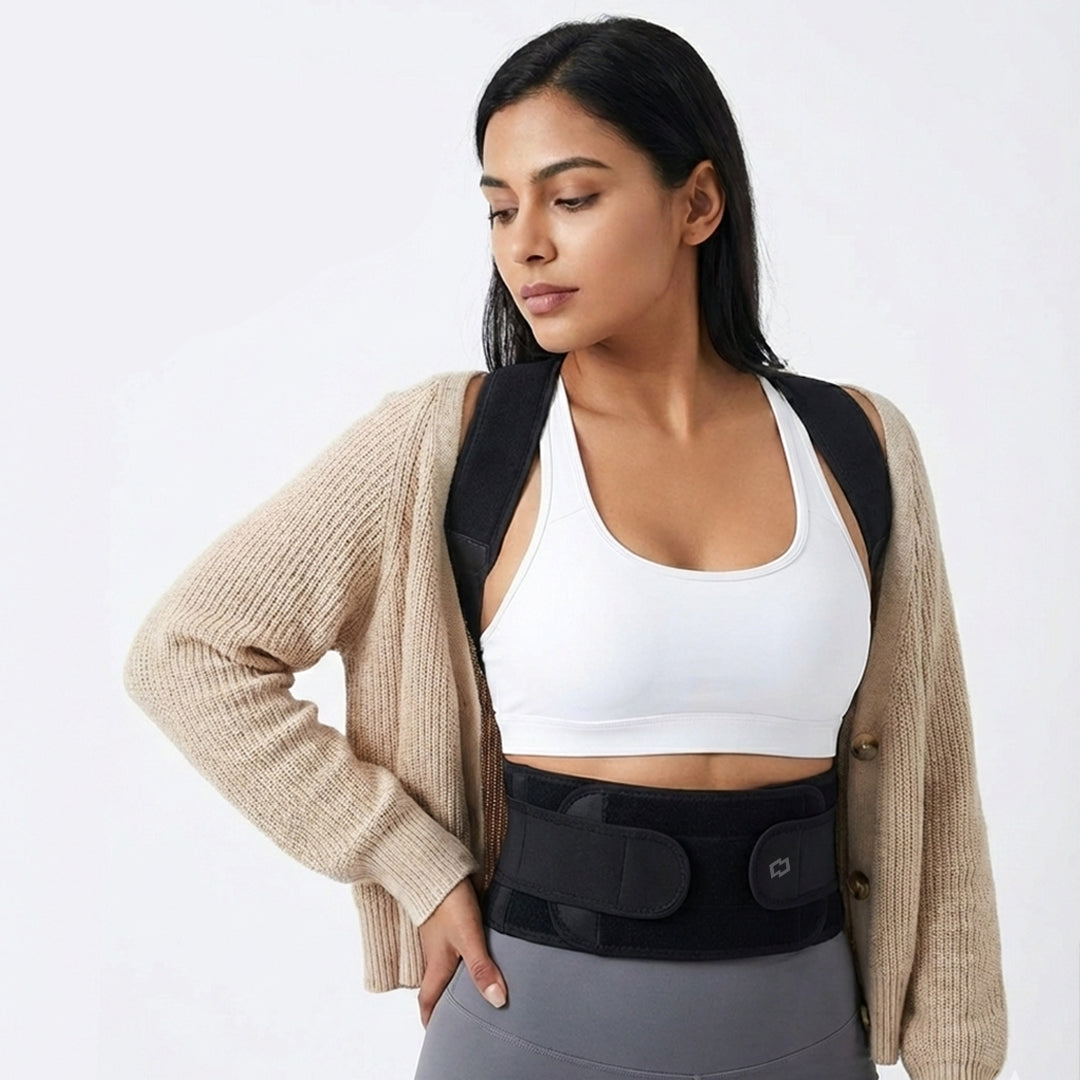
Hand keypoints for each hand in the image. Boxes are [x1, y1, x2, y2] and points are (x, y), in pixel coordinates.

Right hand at [416, 875, 507, 1028]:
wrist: (441, 866)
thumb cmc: (448, 903)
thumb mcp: (468, 939)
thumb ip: (481, 969)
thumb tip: (497, 1000)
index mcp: (437, 965)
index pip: (429, 1001)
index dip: (432, 1020)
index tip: (438, 1036)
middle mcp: (440, 955)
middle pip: (442, 986)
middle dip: (451, 1004)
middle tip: (467, 1018)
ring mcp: (447, 938)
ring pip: (455, 966)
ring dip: (465, 979)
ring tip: (485, 990)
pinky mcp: (457, 922)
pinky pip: (466, 947)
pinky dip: (475, 956)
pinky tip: (491, 955)